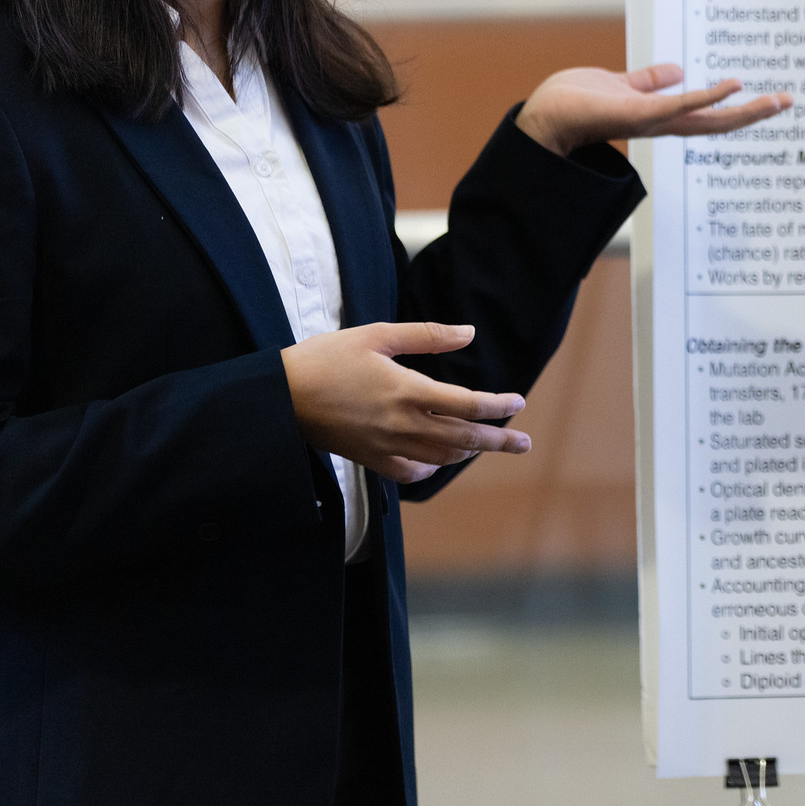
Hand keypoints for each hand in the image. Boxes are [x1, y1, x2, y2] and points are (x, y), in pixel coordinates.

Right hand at [281, 322, 528, 483]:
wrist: (280, 396)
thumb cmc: (326, 358)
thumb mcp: (377, 335)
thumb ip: (427, 335)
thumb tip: (469, 333)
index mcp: (408, 391)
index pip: (467, 404)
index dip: (497, 406)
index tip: (517, 403)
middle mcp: (402, 424)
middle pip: (463, 438)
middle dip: (498, 441)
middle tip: (524, 444)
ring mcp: (386, 446)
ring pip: (440, 457)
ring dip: (468, 452)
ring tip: (485, 446)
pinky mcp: (368, 458)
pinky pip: (408, 472)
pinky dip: (429, 469)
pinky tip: (436, 461)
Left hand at [515, 64, 791, 157]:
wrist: (544, 118)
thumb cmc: (574, 104)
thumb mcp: (621, 85)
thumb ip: (649, 80)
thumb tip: (676, 71)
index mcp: (661, 117)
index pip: (708, 114)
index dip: (739, 108)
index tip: (769, 99)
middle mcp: (663, 124)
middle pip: (718, 123)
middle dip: (755, 115)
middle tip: (789, 102)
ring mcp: (654, 121)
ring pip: (708, 119)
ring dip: (745, 112)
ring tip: (777, 100)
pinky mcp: (641, 115)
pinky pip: (682, 106)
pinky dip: (709, 97)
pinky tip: (734, 85)